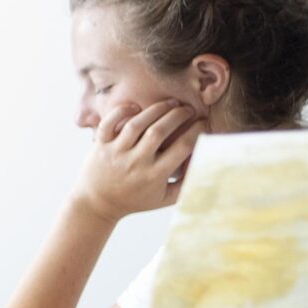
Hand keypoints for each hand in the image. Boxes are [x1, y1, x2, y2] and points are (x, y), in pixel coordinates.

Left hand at [75, 100, 202, 221]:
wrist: (97, 204)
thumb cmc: (135, 200)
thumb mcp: (165, 198)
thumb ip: (187, 184)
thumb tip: (209, 164)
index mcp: (155, 175)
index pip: (181, 147)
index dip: (196, 131)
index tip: (204, 122)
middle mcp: (135, 162)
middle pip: (159, 131)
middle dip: (178, 115)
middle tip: (189, 109)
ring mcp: (116, 153)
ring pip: (136, 124)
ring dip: (156, 109)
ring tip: (171, 103)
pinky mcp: (100, 146)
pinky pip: (108, 123)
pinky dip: (121, 112)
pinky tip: (136, 107)